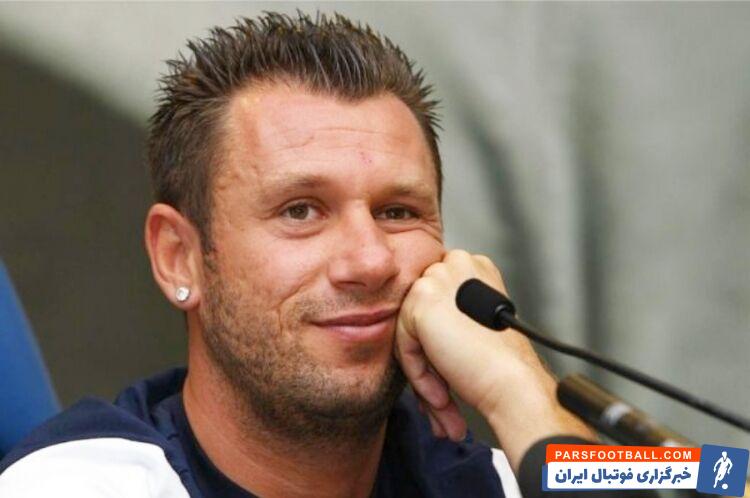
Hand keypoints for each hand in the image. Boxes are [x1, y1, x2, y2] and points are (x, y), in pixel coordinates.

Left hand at [394, 250, 594, 469]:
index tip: (446, 373)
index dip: (436, 342)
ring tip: (442, 401)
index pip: (435, 301)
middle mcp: (457, 264)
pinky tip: (441, 394)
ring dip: (424, 373)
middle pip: (419, 315)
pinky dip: (419, 374)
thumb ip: (447, 316)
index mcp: (473, 267)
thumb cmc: (502, 364)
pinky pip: (404, 344)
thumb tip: (416, 336)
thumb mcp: (471, 326)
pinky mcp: (423, 299)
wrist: (514, 382)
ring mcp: (439, 278)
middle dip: (428, 359)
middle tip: (442, 394)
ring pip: (409, 331)